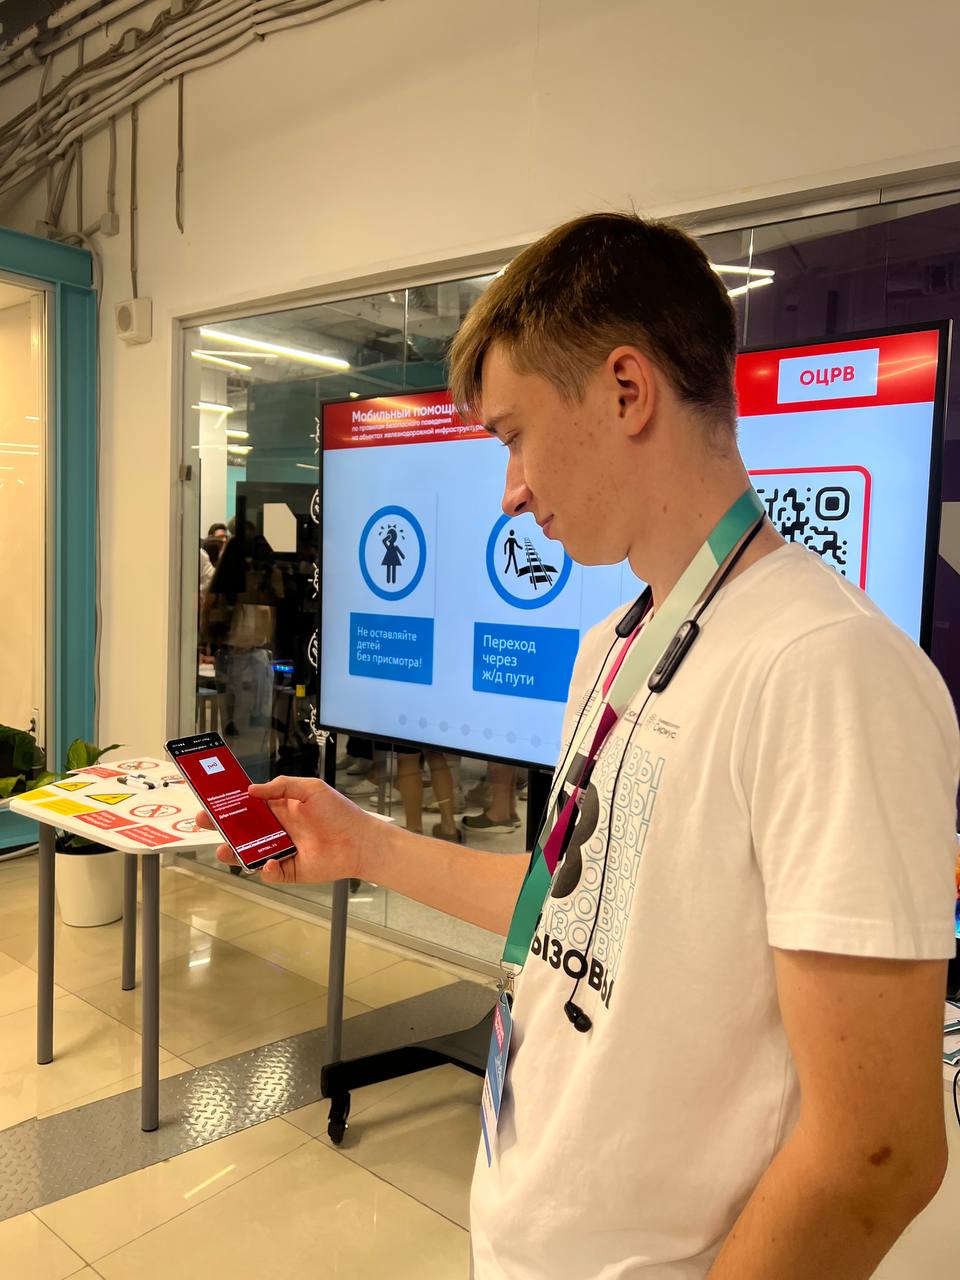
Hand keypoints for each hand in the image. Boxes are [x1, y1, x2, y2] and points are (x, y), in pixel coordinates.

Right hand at [193, 776, 376, 885]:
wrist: (361, 841)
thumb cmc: (339, 812)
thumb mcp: (310, 789)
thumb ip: (280, 786)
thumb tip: (251, 790)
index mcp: (280, 808)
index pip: (249, 805)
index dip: (230, 804)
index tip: (211, 801)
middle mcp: (278, 829)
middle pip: (243, 830)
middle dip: (222, 827)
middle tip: (205, 824)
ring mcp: (282, 850)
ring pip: (250, 853)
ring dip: (234, 853)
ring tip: (223, 851)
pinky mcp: (290, 870)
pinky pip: (270, 872)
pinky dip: (265, 869)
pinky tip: (269, 863)